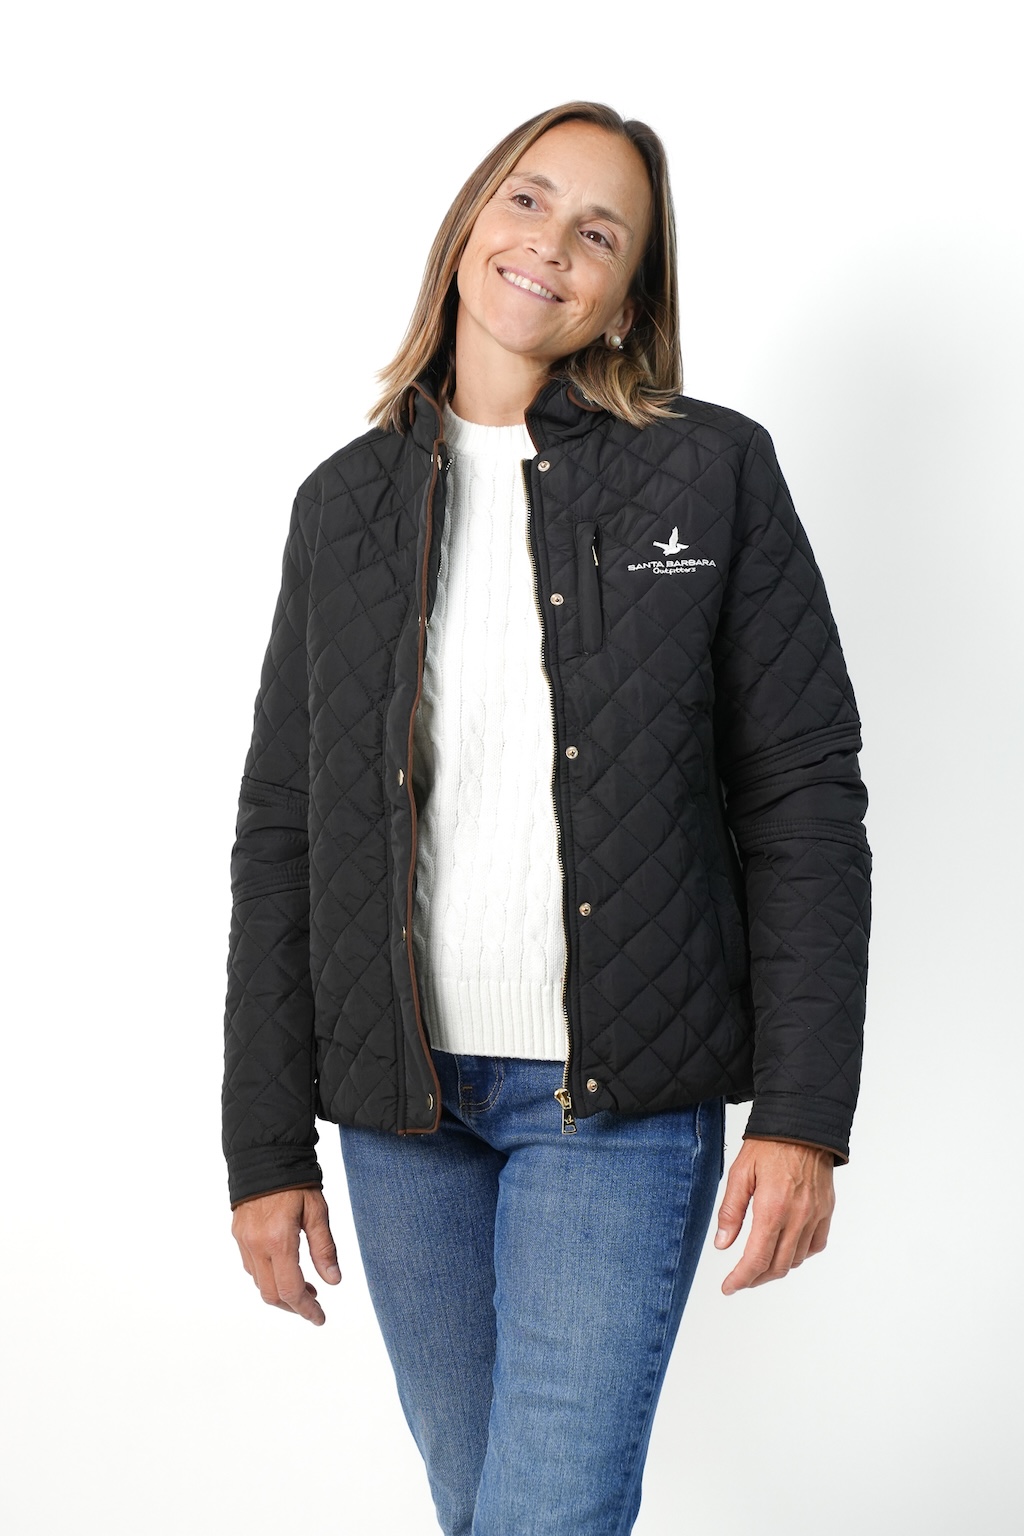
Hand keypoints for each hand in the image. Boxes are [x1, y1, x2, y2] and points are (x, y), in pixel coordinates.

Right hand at [231, 1187, 340, 1324]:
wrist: (263, 1154)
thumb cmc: (295, 1180)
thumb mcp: (317, 1211)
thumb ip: (324, 1248)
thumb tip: (333, 1281)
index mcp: (279, 1240)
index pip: (291, 1290)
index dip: (306, 1310)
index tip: (319, 1318)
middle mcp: (256, 1245)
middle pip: (271, 1294)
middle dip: (293, 1306)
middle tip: (313, 1305)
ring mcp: (244, 1241)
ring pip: (259, 1283)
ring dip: (279, 1292)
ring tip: (304, 1287)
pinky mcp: (238, 1234)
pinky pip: (251, 1267)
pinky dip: (267, 1276)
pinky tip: (283, 1268)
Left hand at [713, 1138, 834, 1294]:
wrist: (804, 1124)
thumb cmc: (769, 1144)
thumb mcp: (740, 1173)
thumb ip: (731, 1211)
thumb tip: (722, 1244)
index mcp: (772, 1209)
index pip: (756, 1259)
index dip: (741, 1279)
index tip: (729, 1287)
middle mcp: (797, 1218)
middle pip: (778, 1266)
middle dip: (756, 1278)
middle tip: (740, 1279)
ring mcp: (815, 1216)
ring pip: (796, 1259)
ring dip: (777, 1268)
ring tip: (760, 1264)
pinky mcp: (826, 1211)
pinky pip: (816, 1245)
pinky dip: (800, 1254)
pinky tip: (786, 1248)